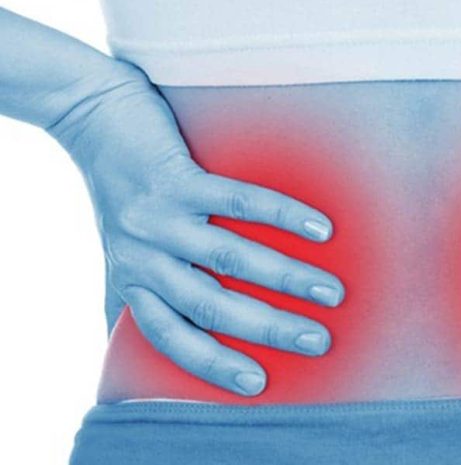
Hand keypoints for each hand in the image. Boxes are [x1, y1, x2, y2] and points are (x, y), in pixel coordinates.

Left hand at [48, 64, 343, 395]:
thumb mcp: (117, 249)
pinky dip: (282, 215)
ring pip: (230, 259)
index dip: (214, 365)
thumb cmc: (118, 189)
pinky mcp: (177, 176)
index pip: (172, 336)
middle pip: (211, 306)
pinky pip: (236, 200)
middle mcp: (143, 256)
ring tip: (331, 292)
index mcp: (133, 280)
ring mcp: (160, 216)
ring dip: (286, 279)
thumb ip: (130, 293)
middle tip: (318, 341)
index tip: (259, 383)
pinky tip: (320, 228)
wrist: (91, 115)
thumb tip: (126, 340)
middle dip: (269, 328)